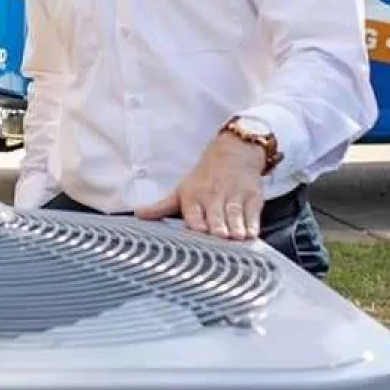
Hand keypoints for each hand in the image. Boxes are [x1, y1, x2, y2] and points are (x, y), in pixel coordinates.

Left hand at [132, 133, 266, 239]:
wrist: (234, 153)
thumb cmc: (204, 178)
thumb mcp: (181, 191)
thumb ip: (161, 207)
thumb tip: (138, 214)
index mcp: (193, 197)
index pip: (193, 212)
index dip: (196, 222)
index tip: (198, 231)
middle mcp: (213, 197)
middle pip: (215, 214)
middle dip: (217, 225)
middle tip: (220, 236)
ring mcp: (234, 196)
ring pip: (234, 214)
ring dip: (236, 226)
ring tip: (237, 237)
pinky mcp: (252, 198)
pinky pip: (252, 213)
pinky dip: (252, 223)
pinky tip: (251, 234)